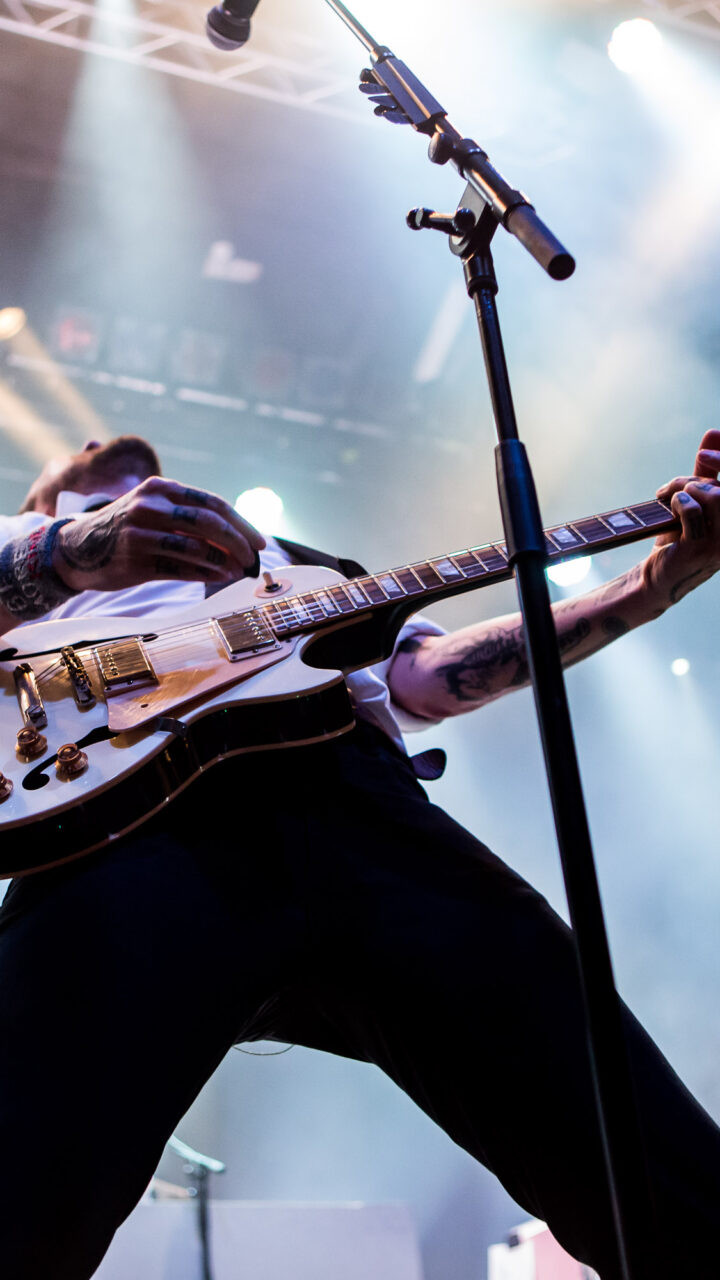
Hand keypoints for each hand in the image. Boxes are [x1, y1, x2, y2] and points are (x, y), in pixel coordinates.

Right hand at [52, 476, 265, 592]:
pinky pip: (179, 569)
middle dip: (239, 543)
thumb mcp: (154, 508)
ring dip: (224, 562)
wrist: (78, 547)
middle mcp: (150, 506)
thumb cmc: (127, 528)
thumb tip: (238, 537)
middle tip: (254, 559)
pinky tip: (218, 577)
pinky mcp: (135, 561)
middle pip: (209, 523)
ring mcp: (141, 534)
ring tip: (239, 571)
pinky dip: (204, 574)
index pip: (212, 503)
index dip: (242, 523)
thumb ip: (189, 516)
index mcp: (160, 487)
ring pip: (196, 548)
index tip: (260, 541)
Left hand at [643, 429, 719, 606]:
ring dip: (687, 489)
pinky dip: (678, 502)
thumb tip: (714, 432)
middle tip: (675, 485)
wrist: (657, 576)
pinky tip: (669, 508)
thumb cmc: (678, 537)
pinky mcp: (703, 550)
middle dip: (698, 477)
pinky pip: (693, 510)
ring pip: (716, 495)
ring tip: (670, 498)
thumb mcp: (694, 500)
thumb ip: (707, 470)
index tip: (708, 448)